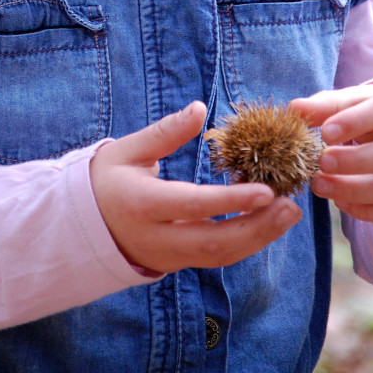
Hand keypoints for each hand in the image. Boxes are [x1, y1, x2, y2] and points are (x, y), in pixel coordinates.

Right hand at [90, 101, 301, 273]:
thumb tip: (198, 109)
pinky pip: (217, 257)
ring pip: (220, 256)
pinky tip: (268, 221)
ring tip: (288, 213)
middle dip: (256, 227)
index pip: (193, 205)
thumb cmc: (106, 179)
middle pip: (214, 243)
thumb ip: (164, 132)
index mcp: (142, 205)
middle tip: (290, 206)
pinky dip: (245, 241)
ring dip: (258, 237)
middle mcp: (157, 238)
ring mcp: (169, 257)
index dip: (231, 200)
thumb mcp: (127, 150)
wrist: (83, 225)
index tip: (266, 190)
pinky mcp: (178, 262)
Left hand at [290, 81, 372, 222]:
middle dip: (357, 161)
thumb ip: (328, 104)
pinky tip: (341, 202)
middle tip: (321, 163)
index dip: (357, 121)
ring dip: (357, 191)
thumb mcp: (358, 100)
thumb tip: (295, 109)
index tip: (324, 132)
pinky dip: (370, 211)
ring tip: (321, 185)